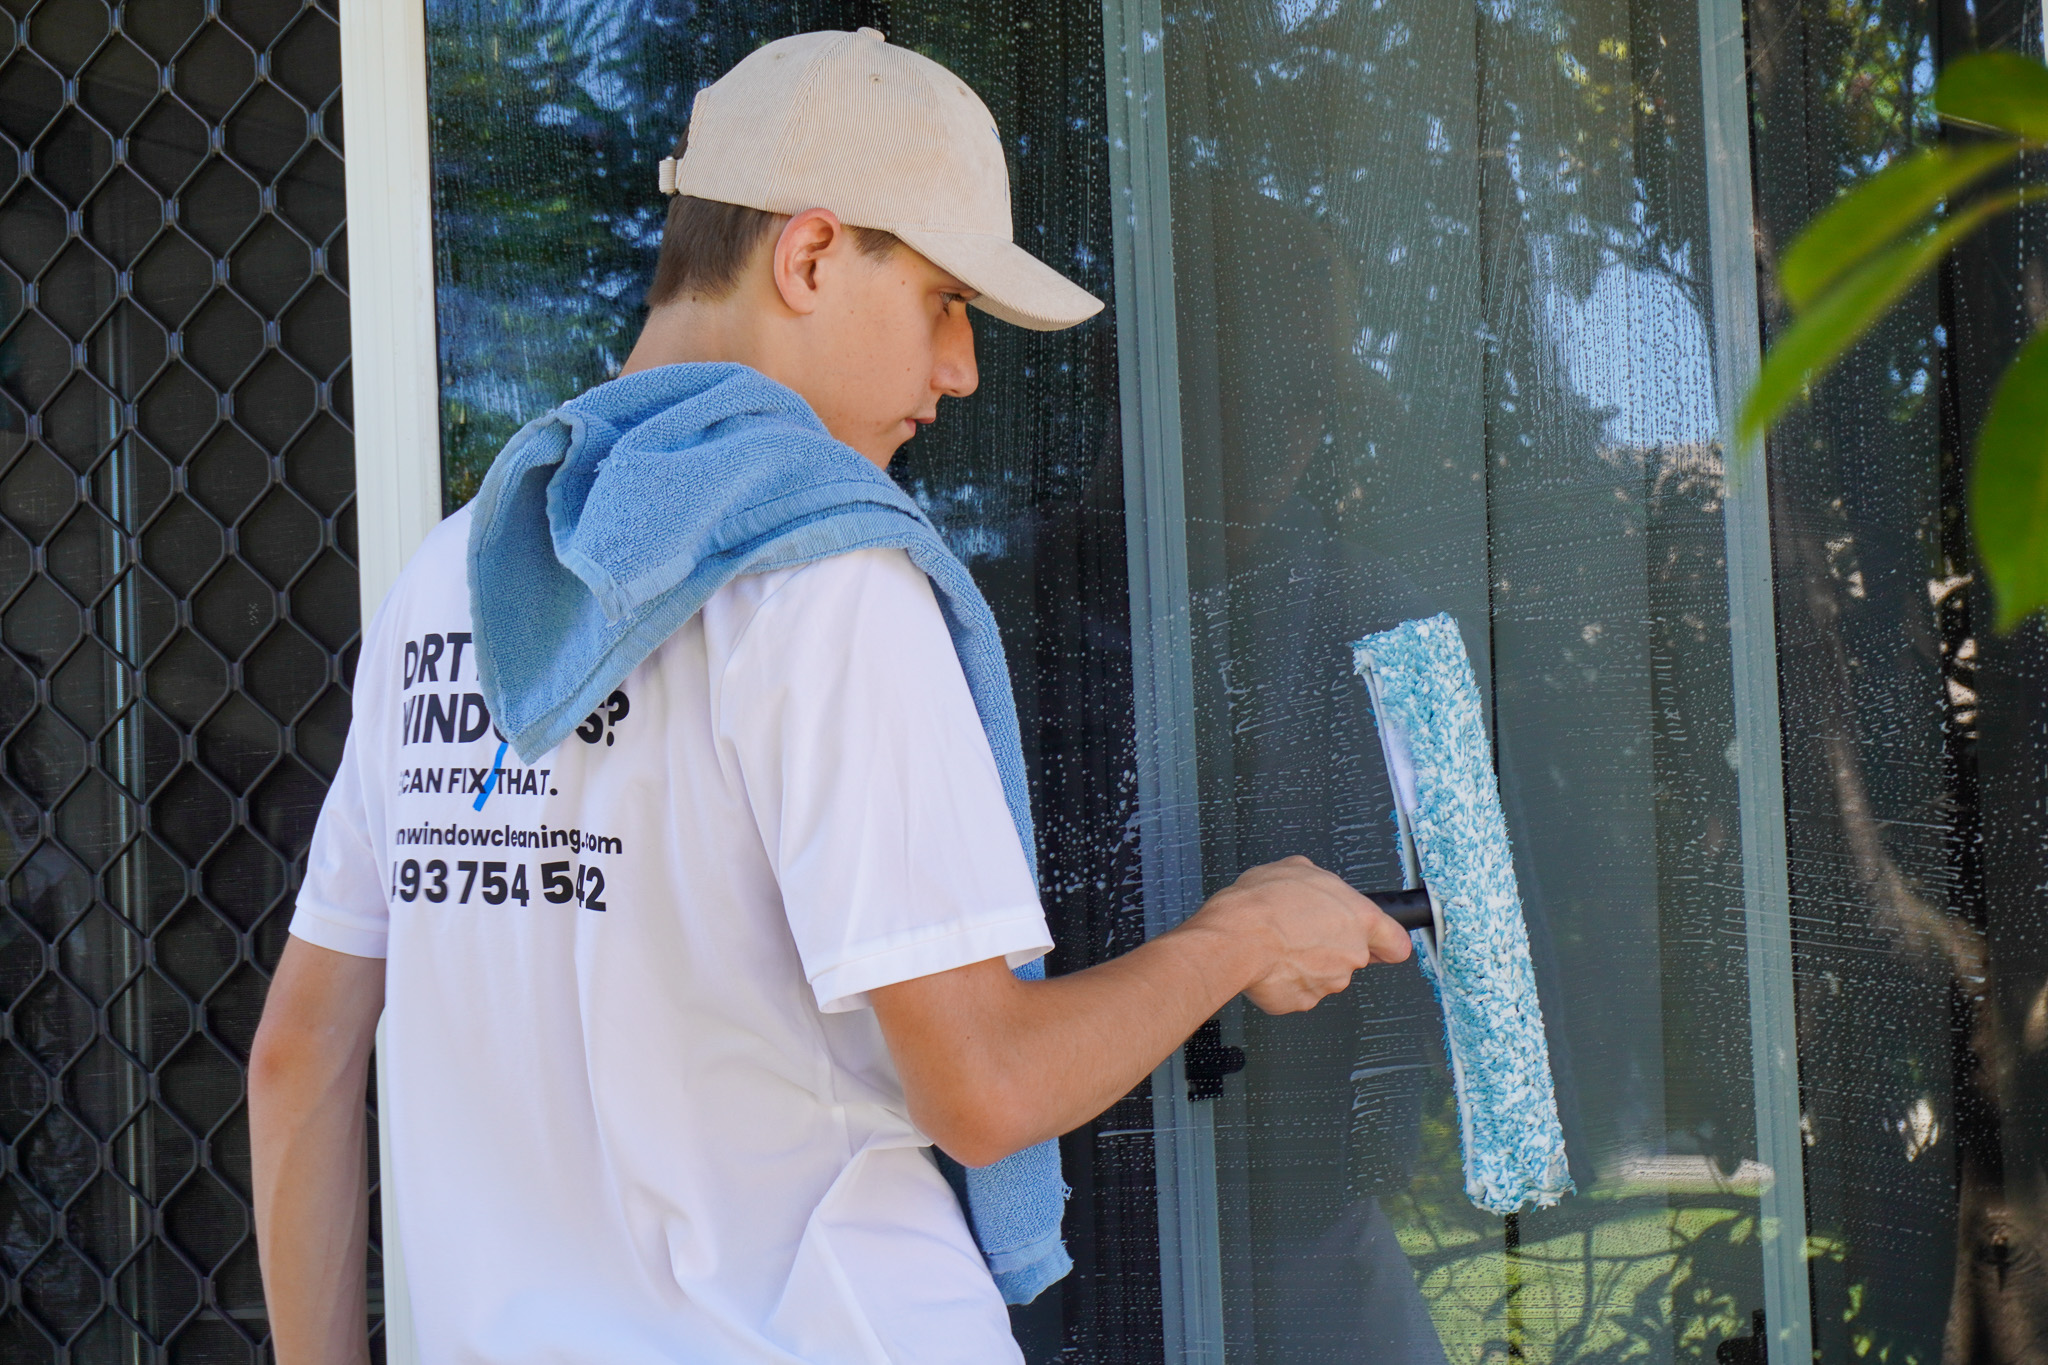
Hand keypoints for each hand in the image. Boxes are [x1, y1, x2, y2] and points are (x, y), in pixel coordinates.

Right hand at [1189, 856, 1412, 1013]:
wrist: (1235, 940)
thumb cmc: (1263, 904)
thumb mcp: (1295, 868)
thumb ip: (1319, 882)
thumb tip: (1314, 885)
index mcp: (1359, 919)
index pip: (1396, 943)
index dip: (1387, 944)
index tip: (1380, 944)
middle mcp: (1351, 954)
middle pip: (1352, 957)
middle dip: (1330, 947)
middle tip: (1301, 932)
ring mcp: (1329, 983)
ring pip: (1324, 974)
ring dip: (1306, 963)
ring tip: (1278, 944)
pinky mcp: (1303, 1002)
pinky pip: (1299, 990)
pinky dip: (1286, 980)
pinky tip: (1269, 963)